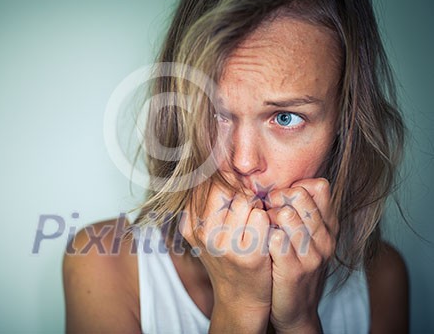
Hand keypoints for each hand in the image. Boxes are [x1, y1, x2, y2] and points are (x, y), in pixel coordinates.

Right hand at [179, 182, 271, 328]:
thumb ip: (208, 201)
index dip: (225, 178)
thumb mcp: (207, 230)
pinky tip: (266, 231)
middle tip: (250, 204)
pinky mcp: (247, 253)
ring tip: (257, 219)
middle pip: (225, 186)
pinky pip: (262, 217)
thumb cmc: (228, 257)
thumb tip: (218, 161)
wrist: (240, 298)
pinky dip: (269, 220)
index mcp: (189, 223)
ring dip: (257, 205)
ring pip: (245, 199)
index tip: (235, 185)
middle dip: (241, 190)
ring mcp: (223, 244)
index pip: (204, 181)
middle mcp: (202, 232)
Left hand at [265, 178, 337, 332]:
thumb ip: (301, 212)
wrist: (297, 310)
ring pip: (286, 214)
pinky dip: (263, 234)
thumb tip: (281, 184)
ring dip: (267, 215)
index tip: (278, 198)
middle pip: (300, 196)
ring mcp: (311, 255)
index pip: (319, 186)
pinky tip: (258, 239)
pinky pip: (275, 239)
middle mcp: (325, 238)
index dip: (294, 186)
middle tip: (265, 209)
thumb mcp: (306, 238)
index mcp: (329, 226)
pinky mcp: (294, 270)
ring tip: (261, 225)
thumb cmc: (295, 265)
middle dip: (276, 197)